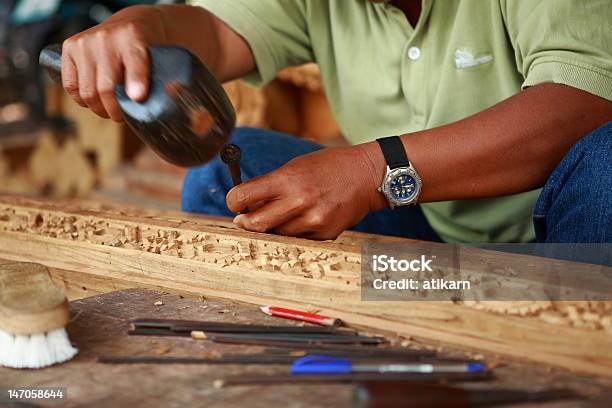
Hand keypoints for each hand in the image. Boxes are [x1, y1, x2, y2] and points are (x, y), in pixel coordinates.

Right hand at [61, 6, 166, 120]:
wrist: (130, 24)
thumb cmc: (147, 48)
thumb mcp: (160, 58)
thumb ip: (162, 78)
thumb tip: (164, 96)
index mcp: (133, 36)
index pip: (134, 63)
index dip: (136, 83)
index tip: (138, 98)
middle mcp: (106, 37)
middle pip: (106, 87)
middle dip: (115, 110)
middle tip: (122, 117)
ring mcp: (85, 42)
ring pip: (88, 91)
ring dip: (99, 109)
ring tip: (110, 111)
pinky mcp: (70, 47)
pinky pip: (71, 85)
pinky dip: (82, 100)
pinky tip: (94, 101)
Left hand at [226, 144, 386, 239]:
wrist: (367, 176)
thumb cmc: (329, 166)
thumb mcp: (297, 165)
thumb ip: (272, 184)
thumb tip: (246, 203)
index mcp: (287, 179)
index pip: (243, 196)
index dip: (234, 201)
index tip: (235, 203)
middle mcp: (298, 201)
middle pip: (254, 224)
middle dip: (245, 222)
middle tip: (244, 219)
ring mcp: (312, 221)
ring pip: (277, 234)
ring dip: (273, 227)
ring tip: (285, 212)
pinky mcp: (324, 234)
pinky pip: (298, 239)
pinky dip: (296, 231)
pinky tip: (306, 217)